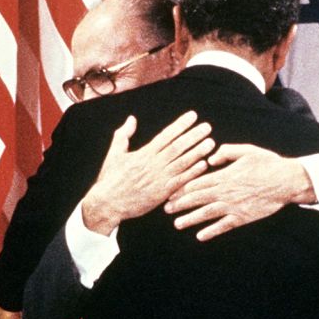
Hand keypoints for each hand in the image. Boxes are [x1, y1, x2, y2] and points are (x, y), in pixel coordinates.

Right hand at [80, 112, 214, 234]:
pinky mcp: (162, 193)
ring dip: (197, 152)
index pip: (166, 135)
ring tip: (210, 142)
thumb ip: (124, 135)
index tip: (192, 116)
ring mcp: (159, 179)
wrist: (107, 203)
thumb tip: (132, 119)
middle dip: (193, 136)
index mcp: (144, 153)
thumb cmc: (110, 179)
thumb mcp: (114, 153)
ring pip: (182, 162)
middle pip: (178, 146)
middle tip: (207, 126)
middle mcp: (153, 164)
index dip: (180, 125)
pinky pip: (180, 181)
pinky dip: (192, 173)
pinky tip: (204, 165)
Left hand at [164, 144, 314, 241]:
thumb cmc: (267, 163)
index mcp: (224, 176)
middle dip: (180, 204)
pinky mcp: (243, 217)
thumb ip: (226, 152)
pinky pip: (223, 226)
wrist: (286, 181)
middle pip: (197, 199)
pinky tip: (200, 236)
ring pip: (206, 214)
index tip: (170, 192)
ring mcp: (233, 206)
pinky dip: (211, 231)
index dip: (181, 189)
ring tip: (177, 224)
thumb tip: (211, 158)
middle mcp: (225, 192)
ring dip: (190, 219)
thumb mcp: (246, 150)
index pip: (197, 183)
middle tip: (166, 209)